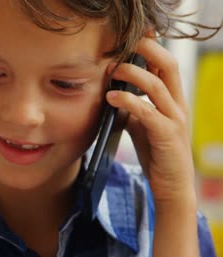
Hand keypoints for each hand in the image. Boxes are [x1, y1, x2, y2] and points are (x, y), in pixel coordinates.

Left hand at [106, 37, 195, 206]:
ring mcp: (175, 118)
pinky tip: (111, 97)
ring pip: (156, 84)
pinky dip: (127, 100)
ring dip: (130, 73)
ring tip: (110, 71)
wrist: (171, 186)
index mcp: (173, 100)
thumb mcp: (142, 125)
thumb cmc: (156, 153)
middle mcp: (178, 104)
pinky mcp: (167, 135)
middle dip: (145, 49)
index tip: (129, 39)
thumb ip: (133, 107)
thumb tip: (112, 92)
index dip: (151, 47)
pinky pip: (147, 111)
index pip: (166, 64)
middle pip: (168, 64)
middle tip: (121, 46)